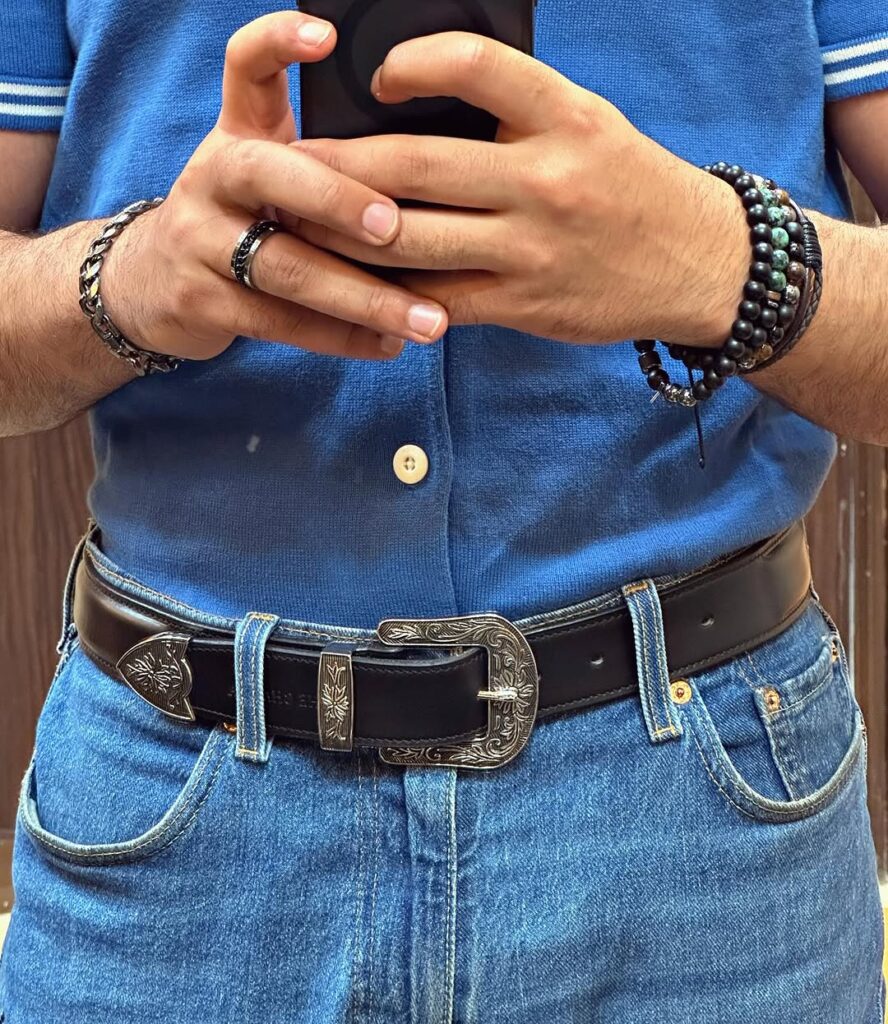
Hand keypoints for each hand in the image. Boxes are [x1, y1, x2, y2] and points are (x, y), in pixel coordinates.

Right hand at [101, 12, 448, 362]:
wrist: (148, 283)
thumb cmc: (237, 222)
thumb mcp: (262, 174)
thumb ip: (320, 164)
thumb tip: (425, 172)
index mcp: (237, 135)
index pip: (245, 67)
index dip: (278, 42)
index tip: (328, 36)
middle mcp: (213, 176)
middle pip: (268, 172)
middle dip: (335, 198)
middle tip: (392, 224)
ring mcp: (199, 241)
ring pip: (286, 267)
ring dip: (363, 298)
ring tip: (426, 321)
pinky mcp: (201, 301)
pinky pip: (280, 323)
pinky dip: (340, 338)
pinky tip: (388, 345)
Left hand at [294, 32, 748, 347]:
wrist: (699, 263)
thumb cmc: (633, 188)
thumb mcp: (590, 126)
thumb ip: (518, 113)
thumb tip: (422, 109)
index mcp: (565, 117)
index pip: (476, 65)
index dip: (414, 61)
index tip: (379, 76)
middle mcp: (545, 180)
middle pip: (416, 165)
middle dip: (339, 167)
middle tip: (292, 164)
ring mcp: (531, 248)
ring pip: (413, 240)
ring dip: (344, 235)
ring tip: (302, 225)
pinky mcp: (522, 304)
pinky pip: (438, 298)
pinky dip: (392, 292)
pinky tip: (357, 282)